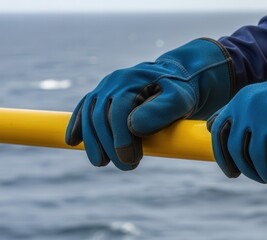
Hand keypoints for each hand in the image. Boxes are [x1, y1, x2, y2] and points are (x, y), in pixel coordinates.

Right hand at [66, 39, 233, 169]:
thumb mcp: (179, 101)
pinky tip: (72, 142)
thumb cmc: (179, 92)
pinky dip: (77, 125)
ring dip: (92, 142)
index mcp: (133, 80)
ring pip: (89, 114)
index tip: (130, 160)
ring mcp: (106, 86)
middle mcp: (114, 80)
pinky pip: (84, 109)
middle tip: (125, 167)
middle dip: (109, 145)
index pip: (119, 112)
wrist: (176, 79)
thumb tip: (134, 126)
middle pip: (101, 115)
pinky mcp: (102, 95)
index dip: (121, 139)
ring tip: (102, 163)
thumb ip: (161, 111)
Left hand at [208, 35, 266, 187]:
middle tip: (266, 180)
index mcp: (242, 99)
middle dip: (251, 172)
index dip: (223, 158)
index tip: (233, 174)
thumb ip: (238, 112)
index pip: (219, 132)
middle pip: (238, 151)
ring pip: (260, 161)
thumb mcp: (263, 99)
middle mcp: (250, 106)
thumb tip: (208, 127)